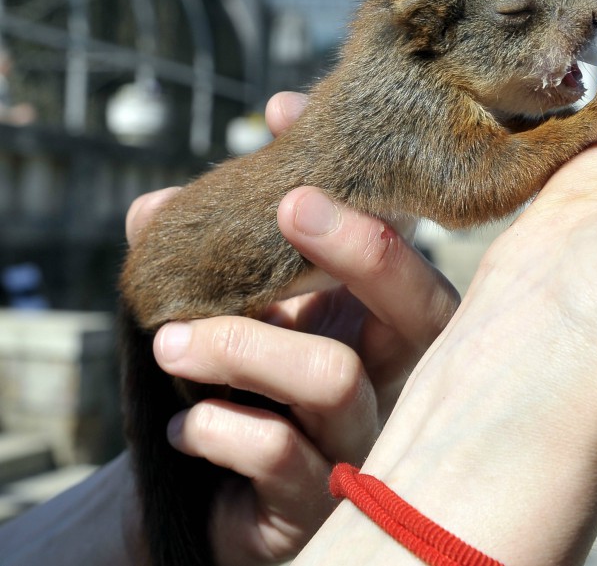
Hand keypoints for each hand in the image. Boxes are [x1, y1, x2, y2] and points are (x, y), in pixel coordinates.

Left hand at [126, 92, 459, 564]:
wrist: (210, 491)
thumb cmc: (238, 387)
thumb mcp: (230, 312)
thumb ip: (209, 261)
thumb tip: (155, 208)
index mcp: (377, 321)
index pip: (406, 245)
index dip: (366, 183)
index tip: (285, 118)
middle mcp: (390, 376)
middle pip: (424, 307)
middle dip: (365, 248)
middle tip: (287, 204)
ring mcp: (360, 438)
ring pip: (334, 376)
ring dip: (243, 344)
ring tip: (171, 342)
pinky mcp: (316, 497)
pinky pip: (280, 452)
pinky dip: (219, 427)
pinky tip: (184, 426)